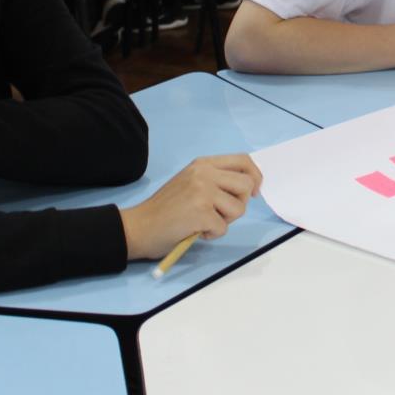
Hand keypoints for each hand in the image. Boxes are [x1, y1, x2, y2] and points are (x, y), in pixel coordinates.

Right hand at [119, 154, 262, 259]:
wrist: (139, 226)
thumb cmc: (166, 209)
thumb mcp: (191, 182)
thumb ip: (215, 179)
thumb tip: (249, 187)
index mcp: (203, 163)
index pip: (243, 160)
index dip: (255, 176)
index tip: (253, 193)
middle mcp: (204, 173)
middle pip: (246, 184)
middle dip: (240, 203)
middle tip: (221, 213)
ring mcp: (202, 191)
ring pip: (239, 208)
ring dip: (225, 221)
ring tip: (203, 222)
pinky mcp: (201, 212)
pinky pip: (223, 227)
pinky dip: (212, 234)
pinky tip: (194, 230)